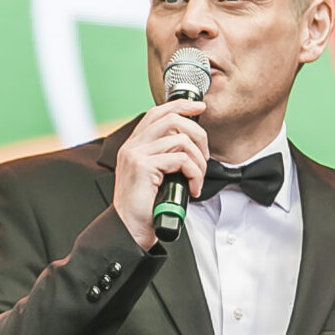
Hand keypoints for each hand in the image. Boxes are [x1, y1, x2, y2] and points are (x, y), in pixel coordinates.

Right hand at [114, 100, 208, 248]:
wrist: (129, 230)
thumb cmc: (143, 208)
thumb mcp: (154, 176)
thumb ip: (164, 157)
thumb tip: (190, 145)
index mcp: (133, 145)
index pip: (157, 112)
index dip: (181, 105)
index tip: (200, 108)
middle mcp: (132, 146)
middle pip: (172, 119)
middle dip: (198, 134)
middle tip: (205, 157)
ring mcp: (136, 155)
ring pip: (181, 140)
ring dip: (198, 161)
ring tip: (198, 178)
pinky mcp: (143, 167)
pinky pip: (181, 160)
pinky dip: (195, 174)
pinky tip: (192, 188)